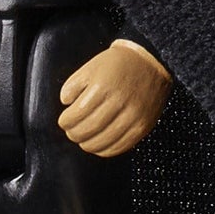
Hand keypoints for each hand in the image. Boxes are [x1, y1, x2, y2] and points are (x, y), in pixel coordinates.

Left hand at [57, 40, 171, 157]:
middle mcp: (119, 103)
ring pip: (102, 143)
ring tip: (83, 138)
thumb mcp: (90, 67)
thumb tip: (66, 104)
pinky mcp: (142, 127)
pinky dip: (105, 150)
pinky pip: (119, 147)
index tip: (64, 121)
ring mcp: (133, 117)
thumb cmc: (119, 64)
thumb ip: (72, 85)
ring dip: (87, 144)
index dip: (66, 122)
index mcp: (103, 87)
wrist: (150, 63)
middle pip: (88, 130)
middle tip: (71, 131)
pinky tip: (99, 144)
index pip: (77, 115)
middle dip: (74, 134)